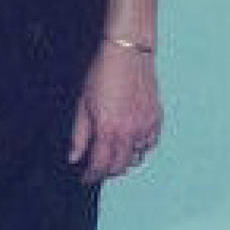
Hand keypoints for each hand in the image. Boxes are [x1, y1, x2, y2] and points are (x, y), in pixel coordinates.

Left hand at [69, 41, 161, 184]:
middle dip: (107, 172)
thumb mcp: (82, 104)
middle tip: (98, 169)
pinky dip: (140, 148)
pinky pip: (150, 144)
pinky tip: (131, 143)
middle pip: (120, 166)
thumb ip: (79, 135)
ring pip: (136, 158)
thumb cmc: (102, 73)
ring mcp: (145, 126)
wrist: (128, 52)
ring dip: (124, 161)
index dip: (91, 175)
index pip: (100, 165)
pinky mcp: (156, 118)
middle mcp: (129, 132)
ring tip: (113, 156)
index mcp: (108, 129)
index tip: (86, 178)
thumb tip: (74, 157)